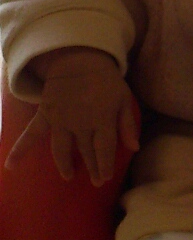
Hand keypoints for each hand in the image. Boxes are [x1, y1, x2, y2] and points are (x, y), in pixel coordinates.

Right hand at [5, 47, 138, 184]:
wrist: (79, 58)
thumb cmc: (106, 79)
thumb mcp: (124, 98)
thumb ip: (128, 124)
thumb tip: (134, 149)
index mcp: (102, 119)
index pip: (104, 150)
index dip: (104, 166)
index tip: (104, 179)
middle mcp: (81, 124)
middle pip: (86, 151)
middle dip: (92, 168)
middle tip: (95, 181)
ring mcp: (61, 121)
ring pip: (62, 149)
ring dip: (65, 164)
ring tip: (69, 176)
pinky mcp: (45, 115)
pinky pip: (31, 134)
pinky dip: (19, 149)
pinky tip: (10, 166)